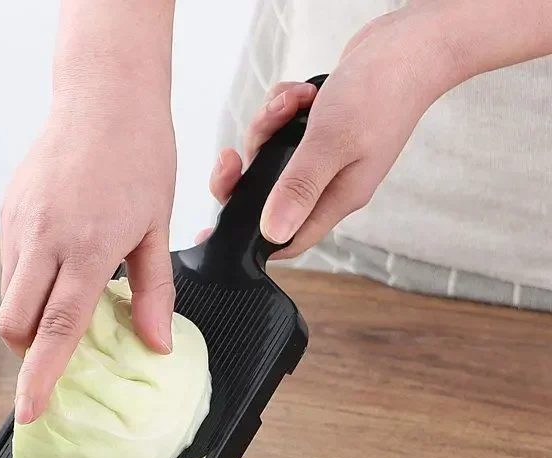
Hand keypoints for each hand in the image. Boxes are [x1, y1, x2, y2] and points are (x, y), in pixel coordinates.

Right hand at [0, 94, 175, 423]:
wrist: (104, 95)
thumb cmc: (140, 156)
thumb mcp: (157, 227)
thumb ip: (153, 291)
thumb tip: (155, 345)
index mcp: (88, 247)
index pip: (57, 329)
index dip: (41, 377)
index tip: (29, 413)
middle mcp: (44, 239)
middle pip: (17, 324)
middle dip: (30, 353)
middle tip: (61, 353)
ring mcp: (19, 224)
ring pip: (8, 298)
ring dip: (28, 318)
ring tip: (64, 303)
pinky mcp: (8, 212)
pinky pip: (9, 266)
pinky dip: (28, 285)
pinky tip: (58, 267)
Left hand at [199, 5, 463, 257]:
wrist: (413, 43)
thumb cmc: (381, 91)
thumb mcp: (331, 142)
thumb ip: (299, 187)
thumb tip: (272, 232)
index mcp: (337, 198)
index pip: (287, 239)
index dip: (252, 241)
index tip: (216, 230)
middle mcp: (330, 183)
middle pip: (268, 194)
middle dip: (247, 170)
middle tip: (239, 150)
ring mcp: (325, 156)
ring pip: (271, 155)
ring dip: (268, 126)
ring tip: (290, 102)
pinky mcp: (321, 129)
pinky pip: (283, 127)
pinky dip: (282, 107)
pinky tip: (302, 91)